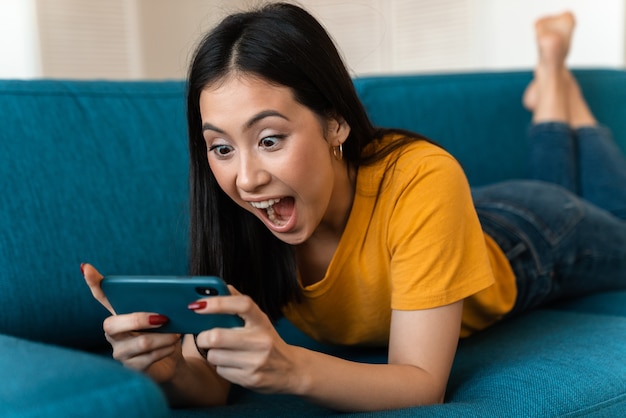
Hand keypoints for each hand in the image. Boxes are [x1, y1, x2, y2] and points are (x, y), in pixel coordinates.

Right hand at [81, 263, 183, 382]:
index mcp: (119, 313)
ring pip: (141, 342)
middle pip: (114, 323)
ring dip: (163, 337)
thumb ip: (162, 305)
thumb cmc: (165, 333)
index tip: (85, 267)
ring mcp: (119, 351)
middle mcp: (113, 332)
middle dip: (141, 319)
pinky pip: (148, 357)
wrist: (172, 362)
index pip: (101, 295)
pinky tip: (172, 347)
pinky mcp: (130, 367)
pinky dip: (165, 350)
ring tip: (176, 334)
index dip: (92, 282)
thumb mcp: (165, 316)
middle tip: (164, 318)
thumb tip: (171, 298)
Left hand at [192, 287, 300, 393]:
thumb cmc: (268, 340)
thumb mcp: (259, 320)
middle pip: (217, 336)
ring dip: (211, 353)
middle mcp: (260, 340)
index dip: (218, 302)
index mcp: (261, 321)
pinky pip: (220, 371)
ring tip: (221, 351)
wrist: (291, 369)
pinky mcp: (249, 379)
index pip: (241, 305)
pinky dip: (220, 367)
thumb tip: (221, 286)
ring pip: (214, 356)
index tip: (198, 304)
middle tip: (203, 337)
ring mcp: (256, 361)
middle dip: (202, 337)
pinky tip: (231, 364)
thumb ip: (240, 303)